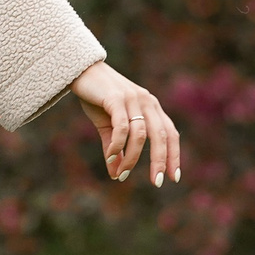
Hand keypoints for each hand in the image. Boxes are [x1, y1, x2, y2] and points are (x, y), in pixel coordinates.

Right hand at [71, 61, 181, 186]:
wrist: (81, 72)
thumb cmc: (97, 98)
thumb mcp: (108, 126)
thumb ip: (114, 149)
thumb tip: (115, 175)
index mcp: (151, 107)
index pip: (170, 133)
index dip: (174, 155)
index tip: (174, 177)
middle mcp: (147, 102)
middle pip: (161, 135)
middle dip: (160, 160)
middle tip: (156, 182)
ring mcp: (132, 99)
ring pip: (140, 134)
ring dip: (132, 157)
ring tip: (122, 173)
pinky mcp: (116, 98)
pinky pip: (122, 126)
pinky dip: (118, 144)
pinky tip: (111, 156)